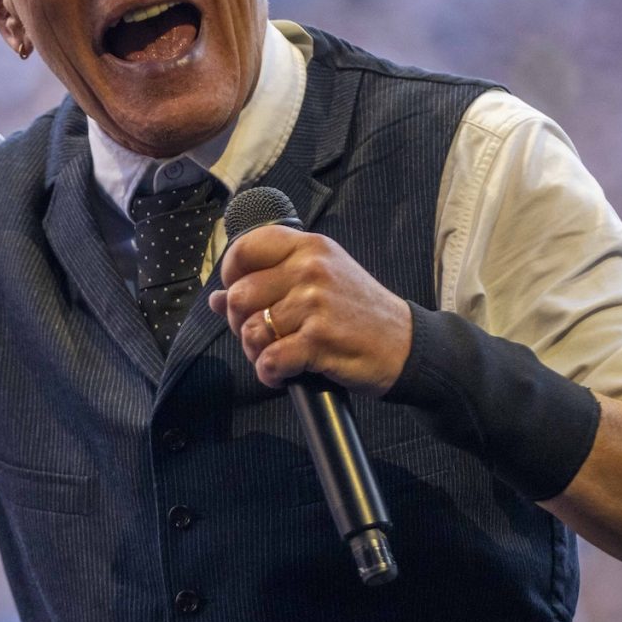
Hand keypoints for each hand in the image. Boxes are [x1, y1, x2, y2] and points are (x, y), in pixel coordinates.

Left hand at [206, 225, 413, 395]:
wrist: (406, 345)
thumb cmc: (359, 313)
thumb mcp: (320, 282)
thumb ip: (269, 282)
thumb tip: (215, 298)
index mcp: (309, 247)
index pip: (246, 249)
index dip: (231, 275)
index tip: (239, 294)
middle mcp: (311, 269)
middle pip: (239, 296)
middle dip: (240, 324)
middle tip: (262, 336)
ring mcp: (315, 303)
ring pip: (250, 332)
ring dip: (257, 353)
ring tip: (278, 356)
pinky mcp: (319, 339)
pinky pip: (269, 360)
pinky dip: (270, 374)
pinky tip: (284, 374)